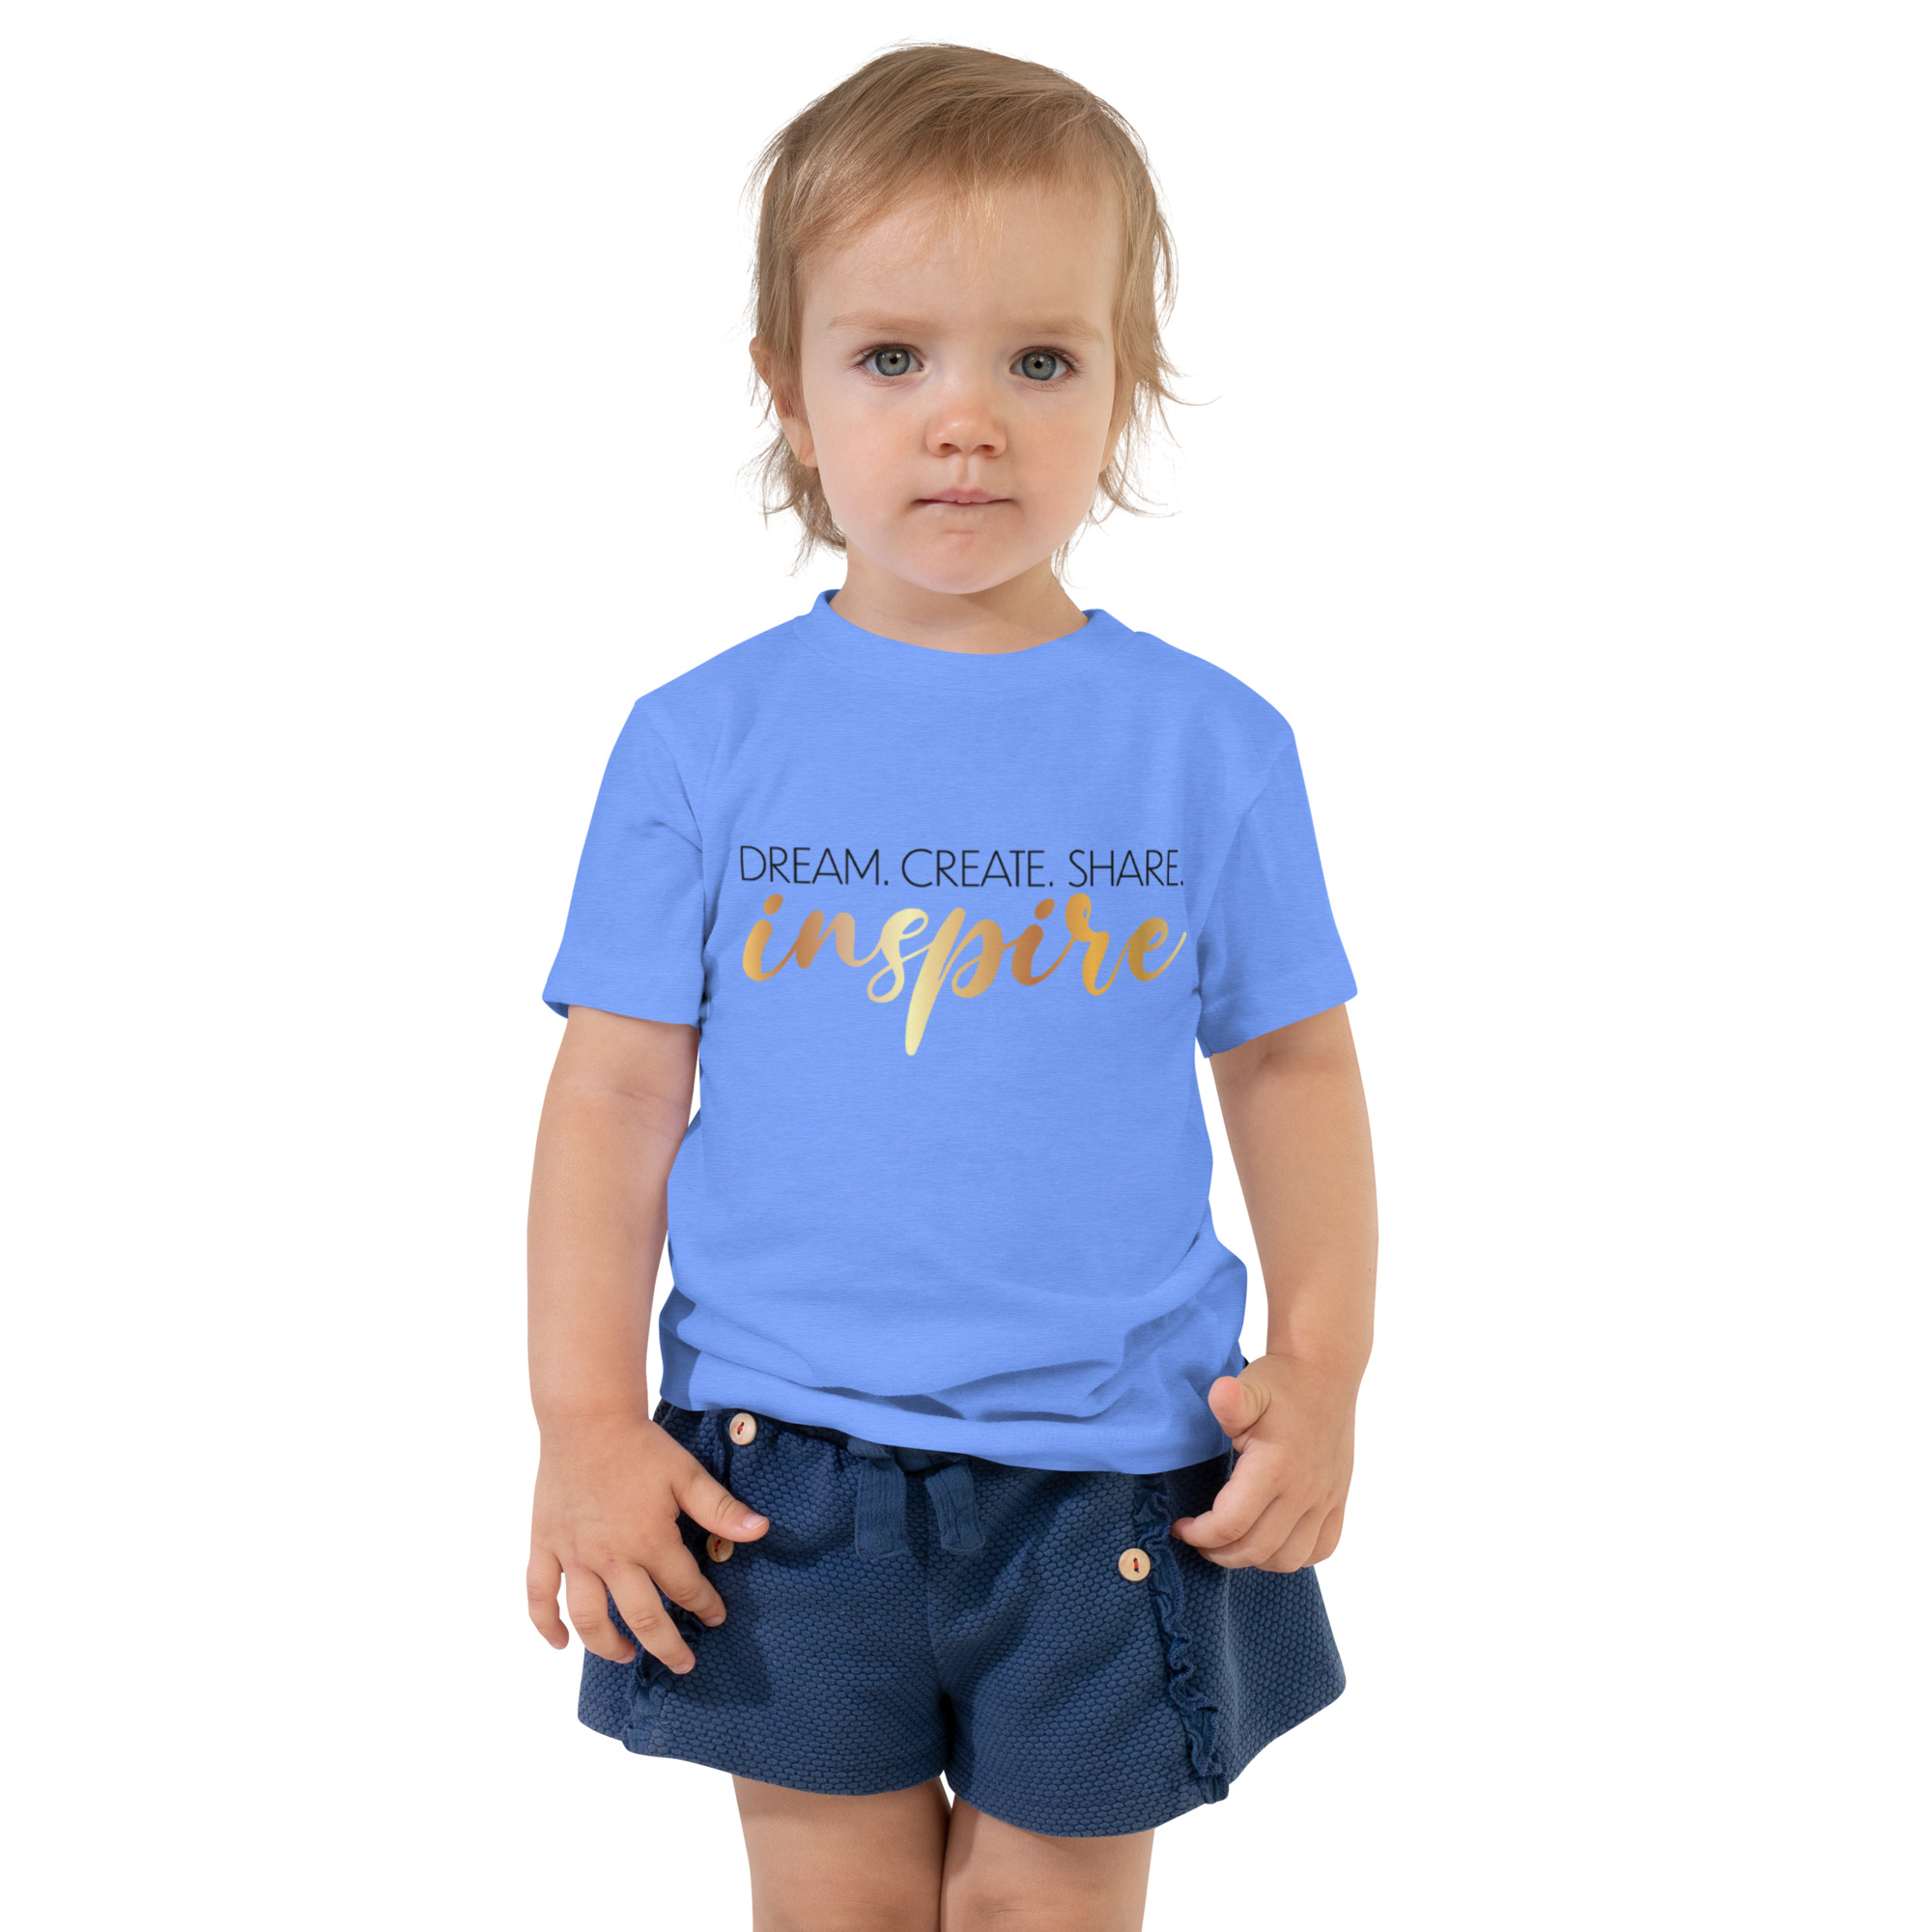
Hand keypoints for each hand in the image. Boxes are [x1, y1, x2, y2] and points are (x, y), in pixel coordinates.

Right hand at [527, 1413, 768, 1672]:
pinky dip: (546, 1624)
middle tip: (682, 1664)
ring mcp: (573, 1555)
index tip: (716, 1617)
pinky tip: (560, 1642)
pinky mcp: (544, 1545)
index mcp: (650, 1540)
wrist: (586, 1419)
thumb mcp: (686, 1475)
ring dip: (608, 1645)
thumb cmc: (640, 1446)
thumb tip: (761, 1531)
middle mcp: (611, 1558)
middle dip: (666, 1646)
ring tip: (626, 1656)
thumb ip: (721, 1509)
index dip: (705, 1606)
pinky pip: (539, 1595)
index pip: (685, 1588)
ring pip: (589, 1618)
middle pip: (641, 1618)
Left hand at [1170, 1356, 1356, 1571]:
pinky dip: (1294, 1556)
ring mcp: (1325, 1498)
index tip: (1181, 1526)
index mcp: (1276, 1467)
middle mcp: (1304, 1490)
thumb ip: (1231, 1401)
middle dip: (1219, 1553)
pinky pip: (1322, 1548)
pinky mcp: (1338, 1499)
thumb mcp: (1250, 1386)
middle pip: (1256, 1549)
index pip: (1231, 1524)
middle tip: (1199, 1540)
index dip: (1200, 1534)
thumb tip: (1221, 1394)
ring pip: (1289, 1559)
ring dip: (1255, 1560)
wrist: (1325, 1371)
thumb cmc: (1281, 1381)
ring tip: (1232, 1544)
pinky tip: (1272, 1542)